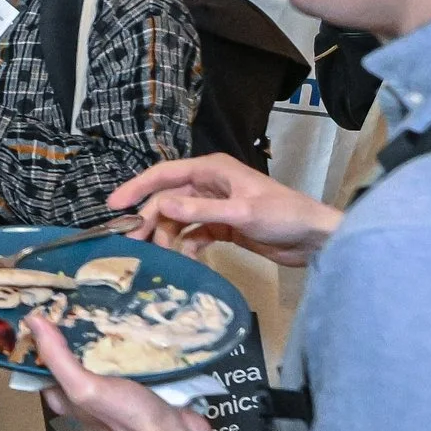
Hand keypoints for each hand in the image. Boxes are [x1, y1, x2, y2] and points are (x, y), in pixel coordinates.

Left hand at [30, 316, 215, 430]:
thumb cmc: (126, 416)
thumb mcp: (84, 388)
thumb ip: (57, 357)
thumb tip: (32, 321)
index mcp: (64, 398)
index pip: (42, 363)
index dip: (39, 338)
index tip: (41, 308)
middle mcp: (84, 393)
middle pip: (70, 356)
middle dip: (70, 329)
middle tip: (71, 299)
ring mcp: (112, 387)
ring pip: (99, 353)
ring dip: (99, 332)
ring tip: (97, 300)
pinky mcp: (136, 381)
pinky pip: (124, 356)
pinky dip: (124, 340)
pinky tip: (125, 319)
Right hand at [109, 154, 339, 266]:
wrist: (316, 238)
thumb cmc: (283, 216)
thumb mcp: (241, 212)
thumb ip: (200, 210)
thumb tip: (160, 205)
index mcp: (212, 170)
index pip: (164, 175)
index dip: (137, 188)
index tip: (113, 206)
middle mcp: (209, 185)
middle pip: (167, 200)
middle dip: (149, 220)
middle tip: (132, 243)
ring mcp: (215, 207)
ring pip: (177, 219)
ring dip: (167, 236)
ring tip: (159, 257)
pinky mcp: (222, 227)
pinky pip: (193, 234)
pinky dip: (185, 246)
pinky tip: (184, 260)